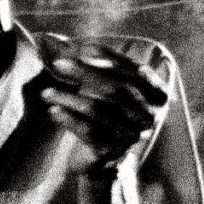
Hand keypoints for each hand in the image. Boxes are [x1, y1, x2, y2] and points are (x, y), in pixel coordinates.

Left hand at [40, 42, 166, 171]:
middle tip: (56, 65)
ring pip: (99, 110)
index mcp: (158, 95)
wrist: (100, 161)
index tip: (77, 47)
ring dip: (69, 98)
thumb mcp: (105, 90)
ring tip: (45, 92)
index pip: (134, 70)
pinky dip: (69, 119)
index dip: (106, 57)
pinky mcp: (112, 151)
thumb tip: (58, 41)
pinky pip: (88, 131)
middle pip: (116, 89)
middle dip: (84, 73)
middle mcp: (150, 116)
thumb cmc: (103, 116)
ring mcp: (133, 135)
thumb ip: (94, 66)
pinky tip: (52, 111)